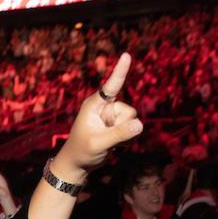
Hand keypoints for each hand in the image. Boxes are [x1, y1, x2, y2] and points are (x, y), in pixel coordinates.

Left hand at [51, 53, 143, 183]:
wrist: (78, 163)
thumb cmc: (82, 151)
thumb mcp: (99, 143)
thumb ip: (119, 134)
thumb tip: (140, 124)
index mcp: (94, 105)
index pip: (110, 86)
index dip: (120, 71)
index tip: (126, 55)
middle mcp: (104, 106)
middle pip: (129, 111)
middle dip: (123, 127)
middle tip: (105, 138)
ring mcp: (111, 115)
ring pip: (133, 120)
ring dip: (125, 134)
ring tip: (107, 141)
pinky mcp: (117, 124)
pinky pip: (132, 128)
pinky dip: (126, 138)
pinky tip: (112, 143)